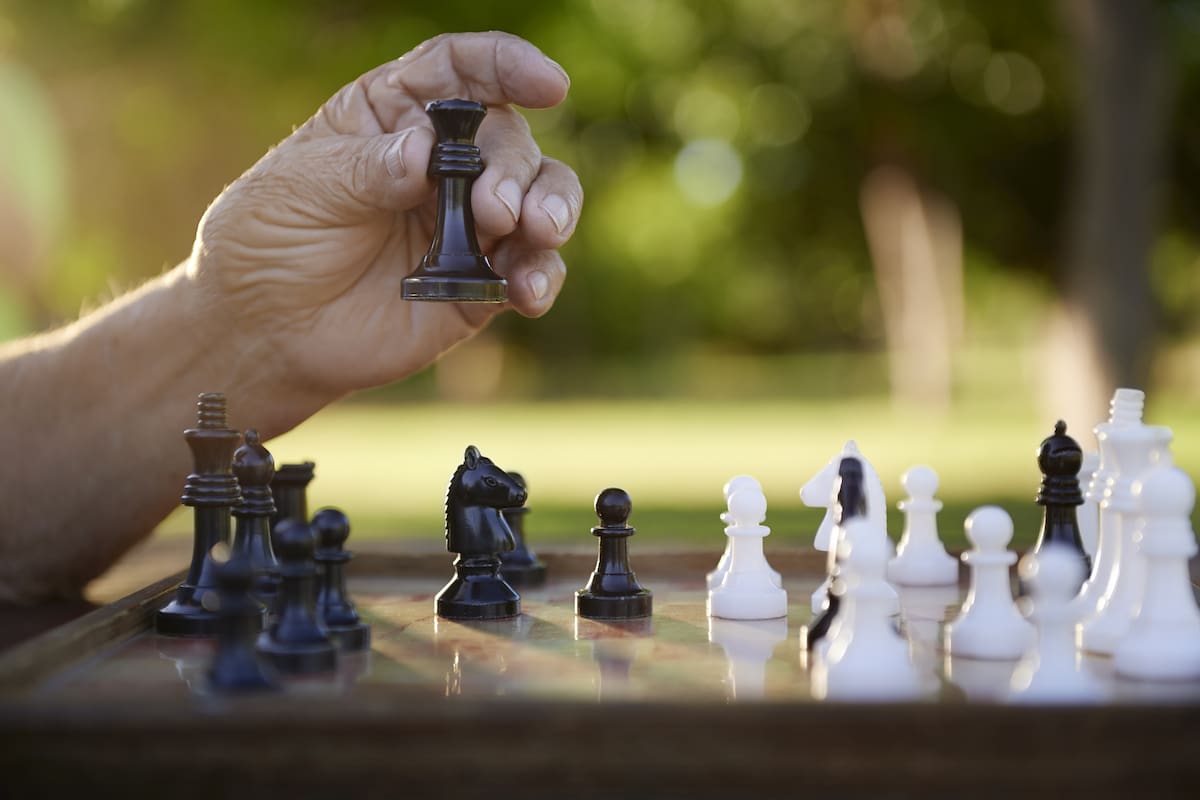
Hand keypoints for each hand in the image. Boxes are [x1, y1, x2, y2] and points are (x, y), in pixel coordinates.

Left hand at [189, 32, 580, 400]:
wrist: (266, 332)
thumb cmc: (270, 242)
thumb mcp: (300, 188)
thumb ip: (367, 168)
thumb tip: (426, 151)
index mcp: (394, 114)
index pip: (460, 72)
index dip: (508, 66)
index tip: (548, 83)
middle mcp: (442, 162)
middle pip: (508, 138)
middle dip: (514, 168)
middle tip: (494, 209)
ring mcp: (466, 224)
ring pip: (541, 196)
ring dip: (553, 208)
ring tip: (537, 232)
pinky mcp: (479, 283)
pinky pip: (531, 270)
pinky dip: (541, 277)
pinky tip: (526, 294)